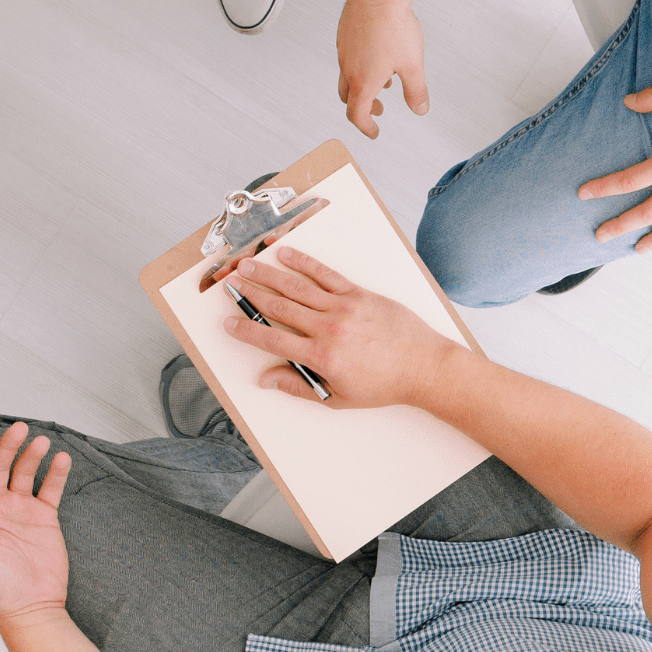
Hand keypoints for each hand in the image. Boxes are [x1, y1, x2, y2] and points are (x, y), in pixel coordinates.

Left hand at [0, 422, 73, 620]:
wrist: (33, 606)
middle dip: (8, 447)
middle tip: (19, 429)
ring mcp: (21, 511)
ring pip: (25, 473)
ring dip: (32, 456)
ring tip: (42, 443)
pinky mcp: (44, 517)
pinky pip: (50, 489)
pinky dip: (56, 473)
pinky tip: (61, 459)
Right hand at [220, 247, 461, 408]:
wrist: (423, 366)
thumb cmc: (383, 385)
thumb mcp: (338, 397)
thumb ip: (299, 386)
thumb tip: (267, 380)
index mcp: (322, 357)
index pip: (272, 339)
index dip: (246, 330)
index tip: (228, 323)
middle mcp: (329, 328)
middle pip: (278, 307)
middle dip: (250, 295)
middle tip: (230, 284)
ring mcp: (344, 307)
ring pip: (296, 287)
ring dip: (267, 275)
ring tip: (246, 265)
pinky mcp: (359, 293)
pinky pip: (326, 274)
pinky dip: (304, 263)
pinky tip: (286, 254)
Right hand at [336, 0, 427, 138]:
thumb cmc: (395, 26)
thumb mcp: (413, 65)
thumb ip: (416, 92)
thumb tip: (419, 110)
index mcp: (363, 81)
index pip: (357, 115)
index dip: (366, 128)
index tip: (375, 132)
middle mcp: (348, 67)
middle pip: (348, 98)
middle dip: (363, 108)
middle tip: (379, 109)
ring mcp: (343, 50)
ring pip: (347, 75)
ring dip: (363, 85)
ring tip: (385, 80)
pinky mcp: (344, 33)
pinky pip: (348, 57)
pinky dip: (360, 65)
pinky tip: (379, 54)